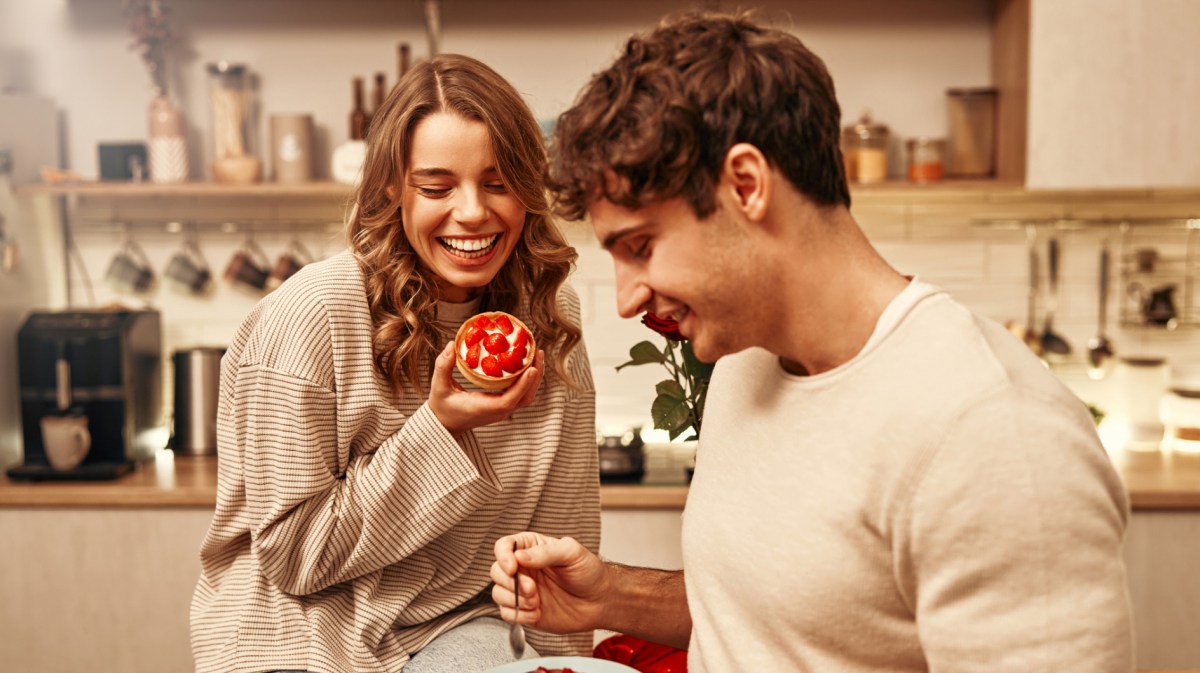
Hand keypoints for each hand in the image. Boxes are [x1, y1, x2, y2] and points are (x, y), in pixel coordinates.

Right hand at [428, 342, 543, 435]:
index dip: (523, 385)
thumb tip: (451, 345)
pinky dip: (528, 379)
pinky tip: (527, 362)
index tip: (531, 368)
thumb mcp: (438, 386)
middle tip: (537, 351)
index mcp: (485, 409)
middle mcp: (498, 411)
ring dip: (534, 376)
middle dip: (535, 375)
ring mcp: (503, 410)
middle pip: (525, 397)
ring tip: (536, 354)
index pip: (509, 400)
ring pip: (526, 395)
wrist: (445, 424)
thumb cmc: (442, 407)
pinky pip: (521, 393)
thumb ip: (443, 366)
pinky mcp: (503, 406)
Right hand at [490, 532, 609, 633]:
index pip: (504, 546)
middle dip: (511, 583)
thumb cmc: (589, 571)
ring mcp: (522, 590)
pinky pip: (507, 614)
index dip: (503, 556)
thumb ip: (545, 553)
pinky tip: (537, 613)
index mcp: (531, 548)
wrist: (600, 601)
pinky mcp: (524, 610)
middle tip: (532, 589)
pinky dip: (519, 615)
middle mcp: (523, 568)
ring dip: (515, 600)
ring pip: (497, 593)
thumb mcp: (571, 553)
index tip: (513, 567)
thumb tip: (518, 556)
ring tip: (537, 602)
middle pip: (496, 571)